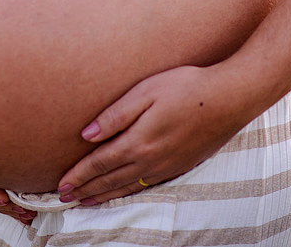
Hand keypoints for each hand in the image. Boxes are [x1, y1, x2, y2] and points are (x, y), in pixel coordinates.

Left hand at [56, 65, 252, 205]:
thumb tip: (86, 135)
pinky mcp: (179, 166)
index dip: (78, 175)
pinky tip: (121, 192)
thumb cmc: (187, 88)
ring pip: (127, 187)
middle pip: (110, 180)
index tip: (60, 185)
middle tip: (64, 198)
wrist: (230, 99)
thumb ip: (114, 116)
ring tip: (85, 201)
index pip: (99, 164)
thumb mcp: (145, 92)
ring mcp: (166, 166)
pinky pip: (145, 186)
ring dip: (103, 195)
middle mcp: (151, 161)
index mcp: (139, 142)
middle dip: (85, 190)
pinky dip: (127, 192)